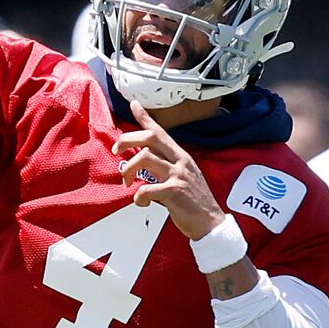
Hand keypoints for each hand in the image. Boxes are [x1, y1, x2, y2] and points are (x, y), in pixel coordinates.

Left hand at [112, 100, 221, 239]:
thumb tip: (144, 161)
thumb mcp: (183, 177)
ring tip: (126, 182)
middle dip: (127, 141)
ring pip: (145, 158)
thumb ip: (166, 166)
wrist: (211, 223)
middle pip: (150, 138)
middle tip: (117, 152)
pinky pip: (148, 188)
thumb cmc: (194, 202)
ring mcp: (178, 175)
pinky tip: (141, 202)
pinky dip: (138, 196)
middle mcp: (180, 161)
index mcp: (181, 156)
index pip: (160, 132)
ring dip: (128, 169)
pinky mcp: (176, 192)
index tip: (134, 105)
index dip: (145, 117)